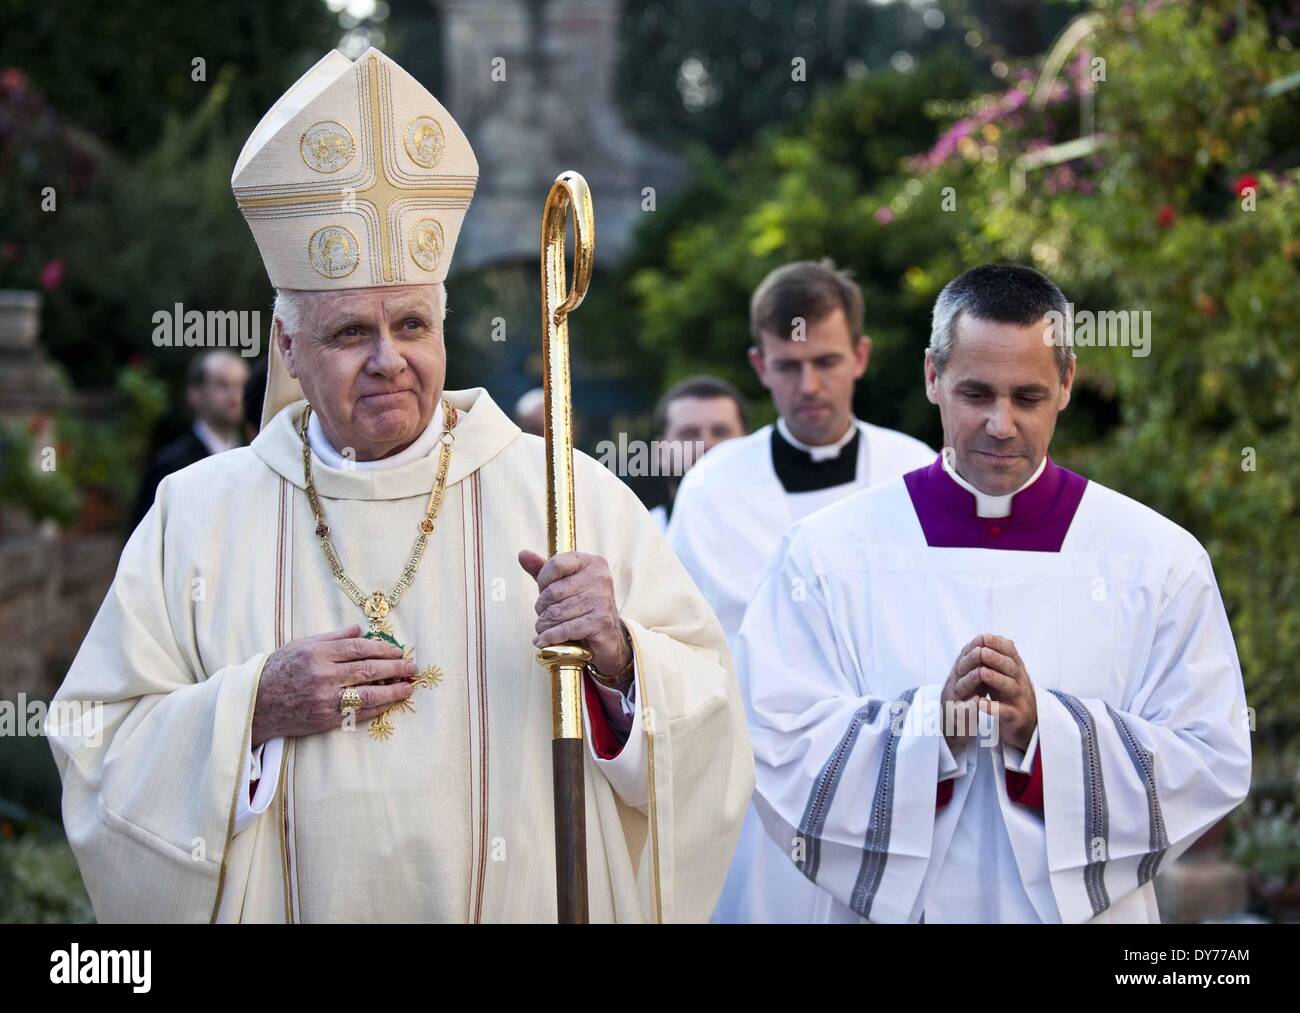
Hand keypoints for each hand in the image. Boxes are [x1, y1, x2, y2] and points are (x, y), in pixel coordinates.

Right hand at [251, 625, 416, 744]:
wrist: (256, 703)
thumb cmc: (279, 669)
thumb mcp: (302, 645)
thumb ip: (333, 637)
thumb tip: (361, 629)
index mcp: (317, 653)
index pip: (360, 648)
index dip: (384, 649)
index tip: (399, 651)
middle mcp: (322, 676)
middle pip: (369, 670)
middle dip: (395, 668)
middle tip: (411, 667)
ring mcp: (324, 700)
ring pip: (368, 694)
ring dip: (393, 691)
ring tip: (408, 687)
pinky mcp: (324, 720)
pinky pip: (358, 714)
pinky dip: (377, 707)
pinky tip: (389, 702)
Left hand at [518, 550, 631, 678]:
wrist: (609, 638)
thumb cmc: (583, 608)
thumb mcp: (564, 585)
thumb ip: (544, 570)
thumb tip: (523, 554)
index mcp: (592, 563)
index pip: (555, 564)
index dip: (542, 581)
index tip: (543, 592)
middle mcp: (600, 578)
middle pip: (552, 591)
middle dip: (542, 607)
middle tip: (544, 616)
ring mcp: (602, 600)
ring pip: (555, 613)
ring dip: (544, 625)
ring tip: (544, 629)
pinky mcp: (601, 622)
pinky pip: (564, 629)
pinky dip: (549, 637)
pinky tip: (543, 641)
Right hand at [941, 636, 984, 753]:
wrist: (953, 725)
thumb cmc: (965, 696)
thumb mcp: (971, 676)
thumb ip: (978, 660)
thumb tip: (991, 639)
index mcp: (960, 673)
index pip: (965, 656)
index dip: (974, 646)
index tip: (985, 637)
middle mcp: (953, 684)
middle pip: (960, 669)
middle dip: (971, 659)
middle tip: (982, 651)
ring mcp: (952, 700)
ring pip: (960, 688)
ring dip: (970, 680)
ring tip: (980, 673)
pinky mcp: (955, 717)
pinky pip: (960, 711)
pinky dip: (969, 705)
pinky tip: (977, 700)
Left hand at [950, 634, 1036, 751]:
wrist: (1025, 725)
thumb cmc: (1009, 695)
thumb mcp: (1005, 675)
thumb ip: (997, 658)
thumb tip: (987, 636)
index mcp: (1017, 671)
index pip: (1011, 654)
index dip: (998, 645)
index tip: (984, 637)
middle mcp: (1021, 683)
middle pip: (1011, 668)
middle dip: (996, 659)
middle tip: (982, 651)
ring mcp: (1020, 701)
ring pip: (1010, 688)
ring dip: (996, 679)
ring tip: (982, 672)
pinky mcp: (1016, 718)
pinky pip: (1005, 712)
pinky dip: (993, 708)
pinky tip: (980, 703)